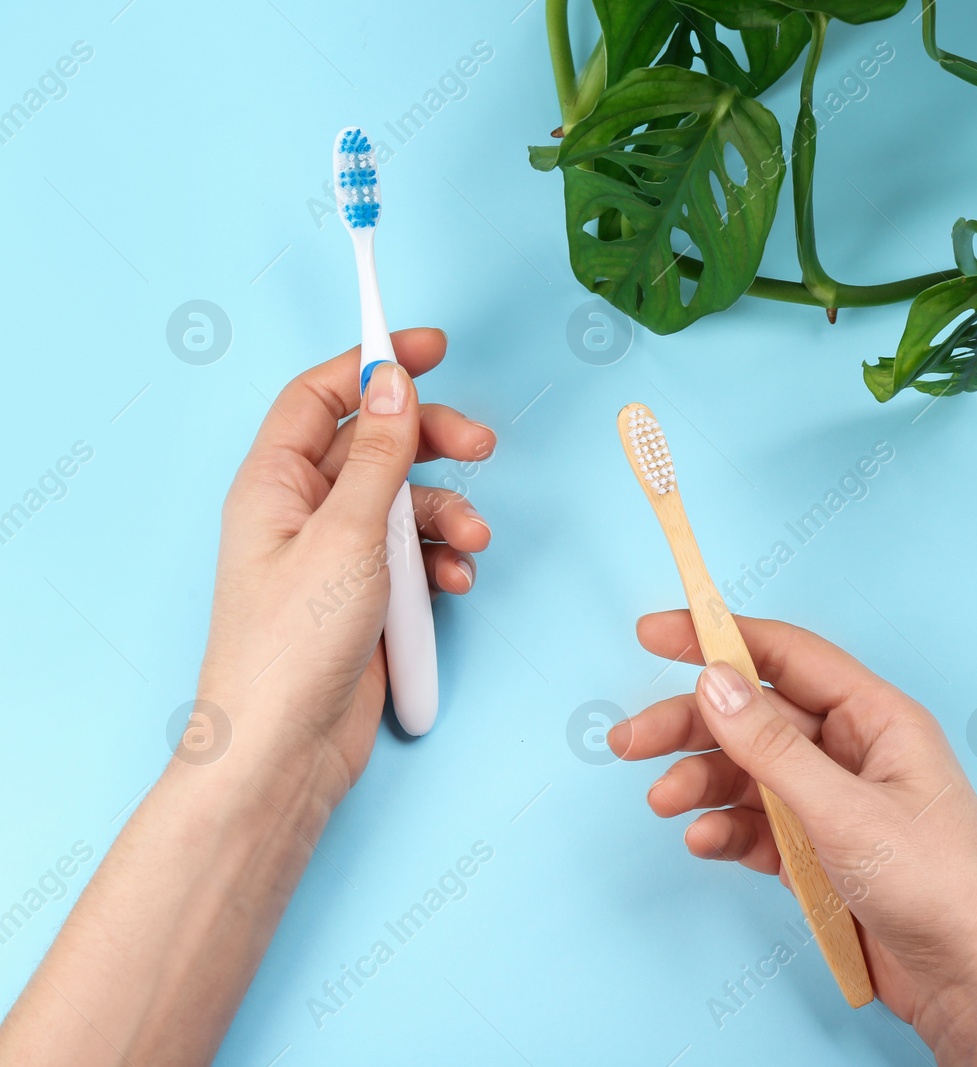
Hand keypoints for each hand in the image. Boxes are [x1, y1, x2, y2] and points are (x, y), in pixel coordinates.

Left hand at [197, 328, 493, 798]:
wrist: (286, 751)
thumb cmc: (291, 648)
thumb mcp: (347, 536)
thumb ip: (379, 456)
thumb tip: (393, 383)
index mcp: (275, 484)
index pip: (322, 396)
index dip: (373, 364)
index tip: (429, 346)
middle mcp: (304, 512)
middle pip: (378, 446)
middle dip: (433, 444)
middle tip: (481, 446)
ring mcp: (338, 556)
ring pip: (406, 503)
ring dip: (448, 514)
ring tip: (471, 541)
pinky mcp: (368, 598)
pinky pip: (416, 555)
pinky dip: (443, 559)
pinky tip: (456, 579)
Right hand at [609, 613, 976, 1065]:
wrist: (973, 981)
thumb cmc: (941, 885)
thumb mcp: (845, 809)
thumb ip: (772, 747)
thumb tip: (715, 682)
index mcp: (877, 718)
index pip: (787, 658)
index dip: (719, 639)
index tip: (655, 634)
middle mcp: (855, 753)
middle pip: (756, 719)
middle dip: (691, 726)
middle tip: (628, 741)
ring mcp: (837, 805)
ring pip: (750, 775)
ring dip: (702, 784)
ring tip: (664, 804)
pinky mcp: (823, 854)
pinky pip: (760, 827)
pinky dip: (727, 830)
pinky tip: (703, 841)